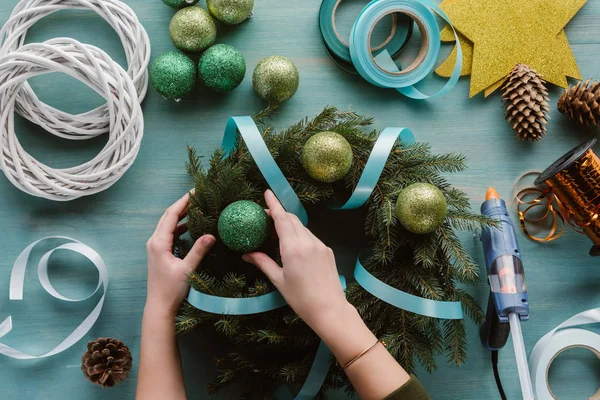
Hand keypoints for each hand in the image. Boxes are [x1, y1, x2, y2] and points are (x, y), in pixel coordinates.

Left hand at [145, 192, 215, 317]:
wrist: (159, 306)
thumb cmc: (171, 290)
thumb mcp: (187, 269)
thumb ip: (199, 251)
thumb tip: (212, 235)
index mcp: (159, 242)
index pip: (171, 215)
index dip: (183, 201)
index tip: (195, 191)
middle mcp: (154, 241)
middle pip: (168, 216)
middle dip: (182, 204)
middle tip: (197, 194)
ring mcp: (155, 246)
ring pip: (167, 223)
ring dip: (180, 213)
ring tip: (195, 206)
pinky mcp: (159, 252)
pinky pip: (168, 233)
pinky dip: (179, 225)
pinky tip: (190, 225)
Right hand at [242, 190, 348, 329]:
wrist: (330, 309)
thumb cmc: (300, 298)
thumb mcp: (279, 280)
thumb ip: (263, 263)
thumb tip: (246, 254)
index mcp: (293, 248)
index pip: (282, 219)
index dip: (273, 204)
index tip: (267, 192)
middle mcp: (308, 242)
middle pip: (292, 219)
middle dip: (279, 213)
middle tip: (265, 215)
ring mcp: (320, 245)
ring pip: (302, 227)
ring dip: (290, 224)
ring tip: (277, 230)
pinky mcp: (327, 251)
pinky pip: (310, 236)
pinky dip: (300, 234)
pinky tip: (294, 244)